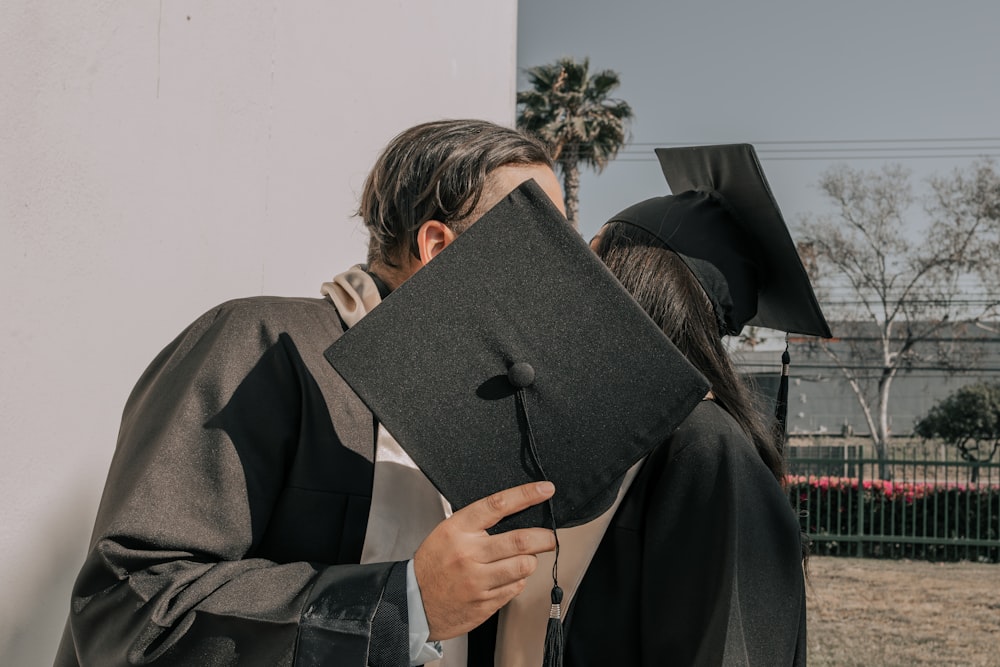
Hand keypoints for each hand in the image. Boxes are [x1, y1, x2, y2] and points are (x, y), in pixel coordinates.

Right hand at [413, 481, 556, 640]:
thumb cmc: (433, 565)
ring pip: (523, 566)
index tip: (545, 490)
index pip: (498, 505)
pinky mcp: (485, 603)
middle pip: (520, 540)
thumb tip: (515, 516)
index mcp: (458, 530)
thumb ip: (477, 525)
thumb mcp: (447, 533)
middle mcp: (469, 554)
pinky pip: (515, 587)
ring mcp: (478, 581)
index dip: (526, 495)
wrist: (414, 603)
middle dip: (544, 538)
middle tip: (551, 537)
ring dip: (529, 561)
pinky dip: (517, 581)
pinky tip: (504, 579)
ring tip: (521, 560)